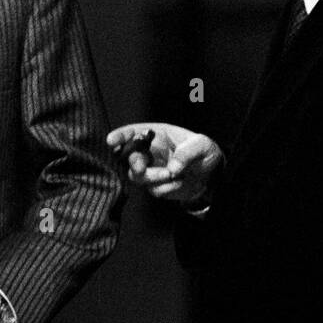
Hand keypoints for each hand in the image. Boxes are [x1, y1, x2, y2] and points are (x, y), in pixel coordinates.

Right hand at [106, 121, 223, 204]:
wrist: (211, 176)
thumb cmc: (204, 153)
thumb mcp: (202, 145)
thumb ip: (187, 152)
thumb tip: (172, 167)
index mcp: (156, 135)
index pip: (133, 133)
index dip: (120, 136)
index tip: (111, 141)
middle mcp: (149, 151)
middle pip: (129, 156)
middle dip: (134, 163)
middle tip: (142, 168)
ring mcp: (150, 169)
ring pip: (136, 176)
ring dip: (152, 177)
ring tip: (172, 175)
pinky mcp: (154, 185)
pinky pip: (152, 189)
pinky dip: (166, 188)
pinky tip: (179, 182)